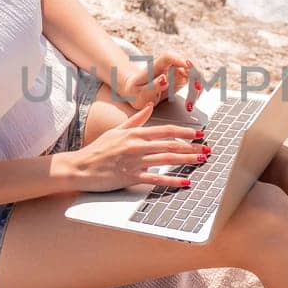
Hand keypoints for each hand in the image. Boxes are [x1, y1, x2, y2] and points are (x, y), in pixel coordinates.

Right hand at [67, 102, 210, 190]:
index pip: (165, 131)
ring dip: (186, 160)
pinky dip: (172, 180)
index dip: (185, 132)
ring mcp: (134, 161)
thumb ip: (135, 120)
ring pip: (166, 160)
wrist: (79, 167)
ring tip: (201, 161)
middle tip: (207, 149)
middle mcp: (137, 146)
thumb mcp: (116, 130)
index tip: (198, 134)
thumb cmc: (97, 149)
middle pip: (170, 145)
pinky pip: (155, 178)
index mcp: (134, 133)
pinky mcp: (130, 177)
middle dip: (191, 147)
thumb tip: (150, 106)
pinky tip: (185, 181)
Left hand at [112, 51, 203, 112]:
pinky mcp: (183, 76)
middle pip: (188, 62)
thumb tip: (164, 79)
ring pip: (195, 71)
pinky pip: (196, 80)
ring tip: (190, 105)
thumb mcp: (138, 95)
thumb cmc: (136, 92)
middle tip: (195, 92)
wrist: (136, 91)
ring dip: (198, 87)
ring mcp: (177, 69)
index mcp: (154, 67)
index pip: (168, 57)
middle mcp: (168, 65)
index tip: (188, 66)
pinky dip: (197, 91)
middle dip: (195, 77)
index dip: (180, 59)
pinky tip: (192, 102)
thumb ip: (151, 88)